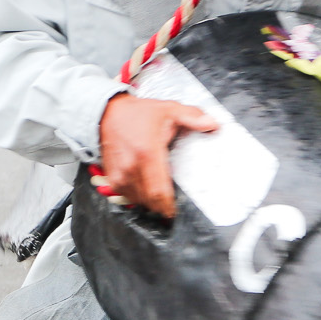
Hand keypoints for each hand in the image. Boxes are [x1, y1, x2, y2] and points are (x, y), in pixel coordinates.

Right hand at [97, 93, 217, 216]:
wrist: (107, 113)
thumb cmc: (137, 113)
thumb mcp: (168, 110)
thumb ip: (192, 117)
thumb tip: (213, 124)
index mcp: (147, 153)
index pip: (159, 191)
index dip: (169, 205)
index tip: (176, 210)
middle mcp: (131, 167)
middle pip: (150, 200)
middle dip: (162, 206)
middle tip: (171, 206)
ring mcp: (120, 174)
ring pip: (138, 200)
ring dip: (150, 202)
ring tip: (159, 196)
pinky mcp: (112, 178)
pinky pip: (127, 196)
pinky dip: (137, 197)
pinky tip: (144, 189)